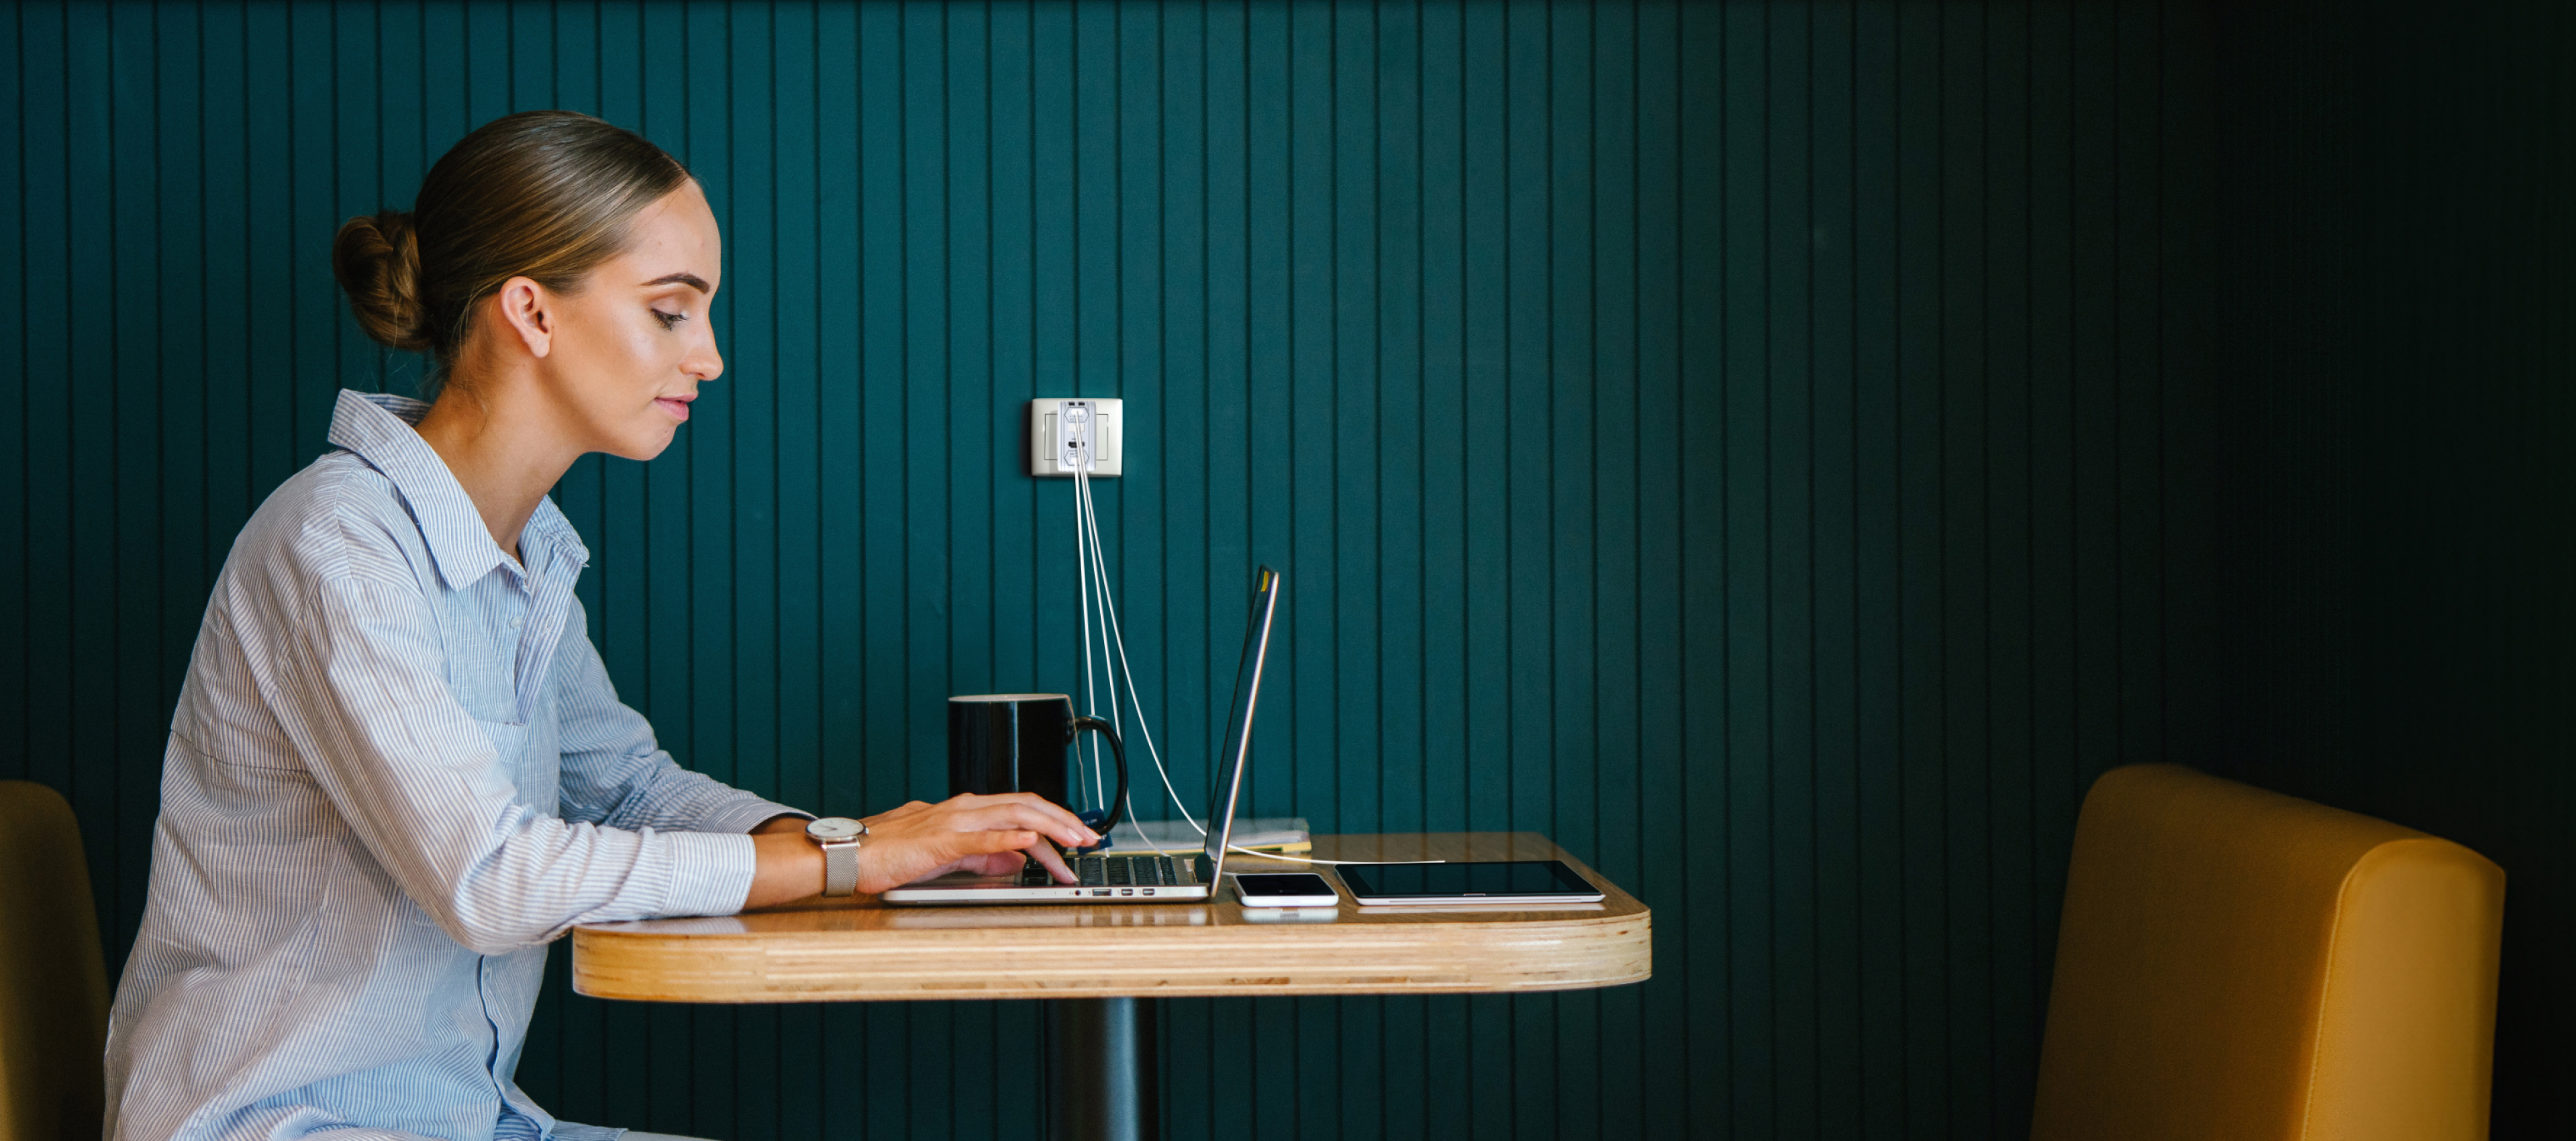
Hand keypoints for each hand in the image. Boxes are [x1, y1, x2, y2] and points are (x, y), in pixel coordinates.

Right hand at [849, 793, 1096, 892]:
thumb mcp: (948, 853)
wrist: (851, 852)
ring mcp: (952, 821)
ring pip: (1012, 816)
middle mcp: (964, 809)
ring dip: (1048, 828)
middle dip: (1064, 821)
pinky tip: (1028, 844)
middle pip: (1026, 806)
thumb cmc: (891, 853)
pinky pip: (978, 837)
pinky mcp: (939, 840)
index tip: (1080, 838)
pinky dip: (1006, 839)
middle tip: (1090, 838)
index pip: (1022, 810)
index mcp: (967, 811)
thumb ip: (983, 853)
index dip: (1056, 821)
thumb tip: (1017, 858)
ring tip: (1073, 841)